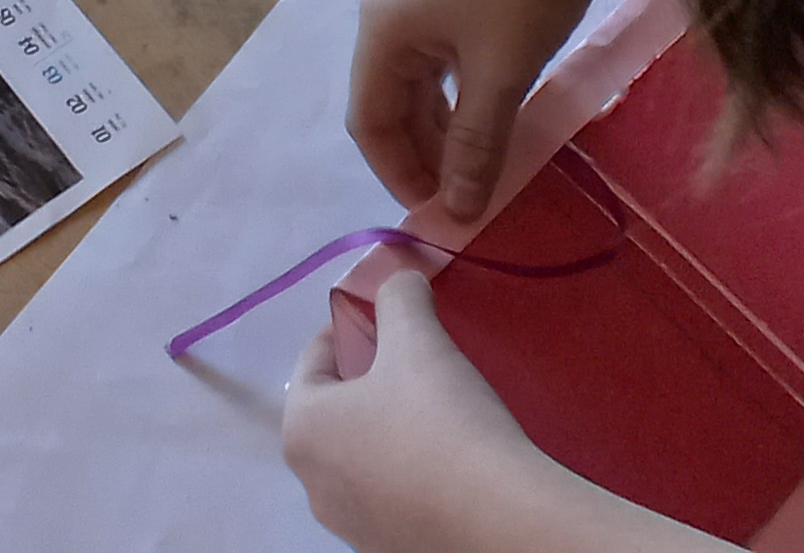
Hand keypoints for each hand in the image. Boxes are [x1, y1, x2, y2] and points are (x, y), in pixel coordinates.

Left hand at [284, 248, 639, 551]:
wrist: (501, 522)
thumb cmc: (442, 421)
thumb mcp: (419, 340)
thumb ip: (400, 298)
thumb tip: (398, 279)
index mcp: (302, 430)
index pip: (314, 360)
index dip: (349, 329)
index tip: (384, 318)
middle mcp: (312, 485)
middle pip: (336, 412)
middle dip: (370, 382)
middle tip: (414, 363)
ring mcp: (350, 528)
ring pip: (363, 458)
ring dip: (389, 431)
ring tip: (438, 414)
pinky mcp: (390, 551)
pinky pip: (393, 497)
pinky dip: (411, 475)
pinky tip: (452, 463)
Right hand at [345, 0, 608, 224]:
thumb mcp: (501, 74)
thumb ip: (475, 147)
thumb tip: (456, 214)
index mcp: (384, 28)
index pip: (369, 121)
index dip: (399, 175)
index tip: (442, 217)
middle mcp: (391, 9)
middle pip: (392, 100)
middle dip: (424, 155)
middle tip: (469, 197)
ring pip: (422, 80)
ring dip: (447, 127)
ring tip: (486, 164)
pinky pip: (446, 56)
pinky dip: (464, 94)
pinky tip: (497, 112)